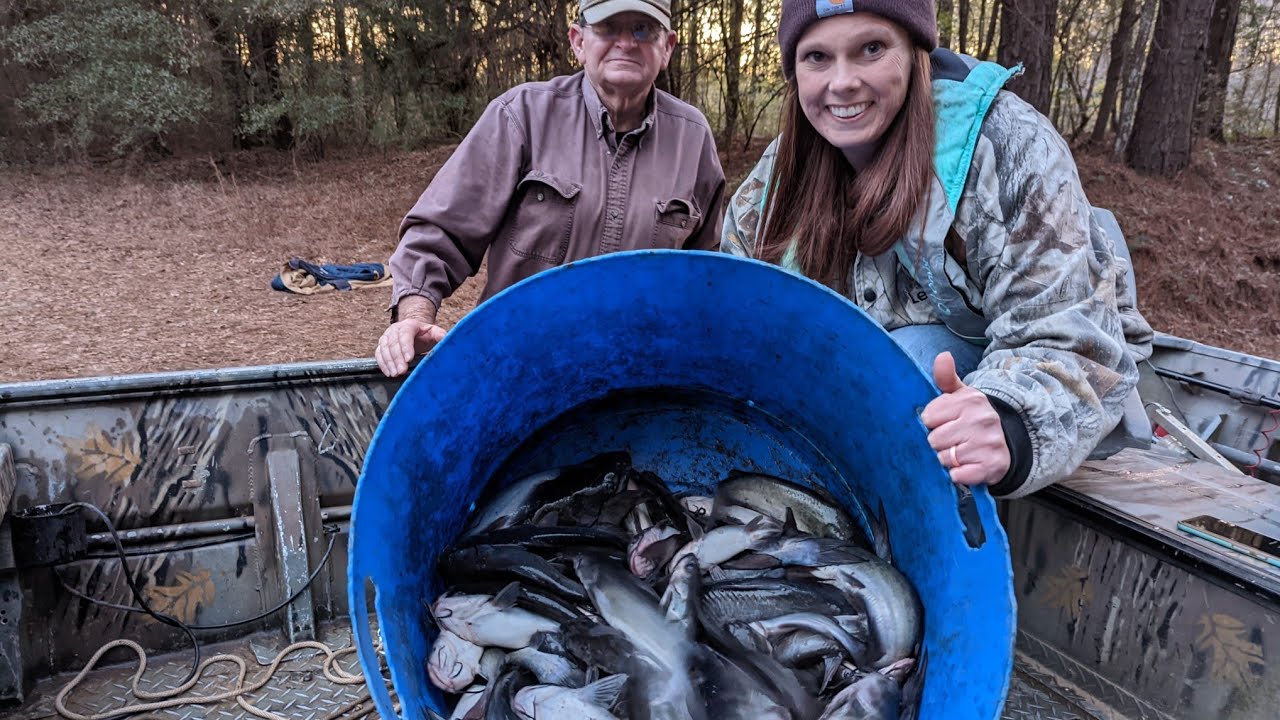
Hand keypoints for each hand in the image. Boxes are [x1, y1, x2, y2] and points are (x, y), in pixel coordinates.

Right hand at [375, 319, 446, 376]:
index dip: (406, 347)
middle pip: (393, 343)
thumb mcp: (434, 332)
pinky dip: (382, 364)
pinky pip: (378, 354)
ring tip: (395, 374)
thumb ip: (440, 334)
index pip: (405, 334)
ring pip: (384, 348)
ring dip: (389, 362)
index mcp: (409, 325)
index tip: (409, 359)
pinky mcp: (381, 345)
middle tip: (402, 371)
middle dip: (397, 358)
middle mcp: (395, 329)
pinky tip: (388, 372)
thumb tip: (445, 338)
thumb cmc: (425, 334)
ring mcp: (386, 337)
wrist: (414, 332)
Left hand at [920, 352, 1009, 485]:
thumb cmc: (972, 418)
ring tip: (961, 452)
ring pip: (944, 458)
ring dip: (948, 460)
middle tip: (953, 440)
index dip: (932, 423)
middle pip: (934, 440)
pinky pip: (958, 475)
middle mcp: (982, 419)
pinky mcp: (992, 465)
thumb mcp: (960, 396)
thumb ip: (945, 378)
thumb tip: (943, 356)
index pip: (928, 417)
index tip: (944, 423)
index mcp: (971, 400)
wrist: (1005, 444)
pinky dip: (958, 475)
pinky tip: (967, 466)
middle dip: (939, 443)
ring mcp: (989, 443)